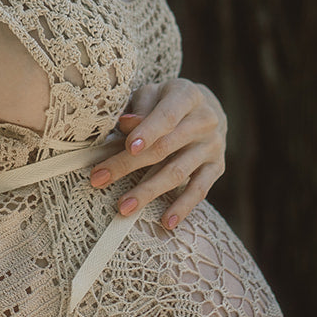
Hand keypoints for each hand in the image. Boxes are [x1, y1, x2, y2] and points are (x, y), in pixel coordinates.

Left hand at [88, 78, 226, 230]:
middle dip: (129, 165)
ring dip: (149, 191)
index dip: (147, 131)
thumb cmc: (167, 101)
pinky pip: (199, 190)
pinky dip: (182, 207)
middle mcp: (204, 121)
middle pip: (165, 147)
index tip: (128, 147)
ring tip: (124, 207)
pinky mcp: (216, 167)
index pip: (167, 116)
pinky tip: (166, 221)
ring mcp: (212, 146)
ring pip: (178, 172)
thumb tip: (125, 124)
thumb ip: (139, 108)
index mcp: (187, 96)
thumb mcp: (152, 95)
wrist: (207, 108)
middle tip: (100, 179)